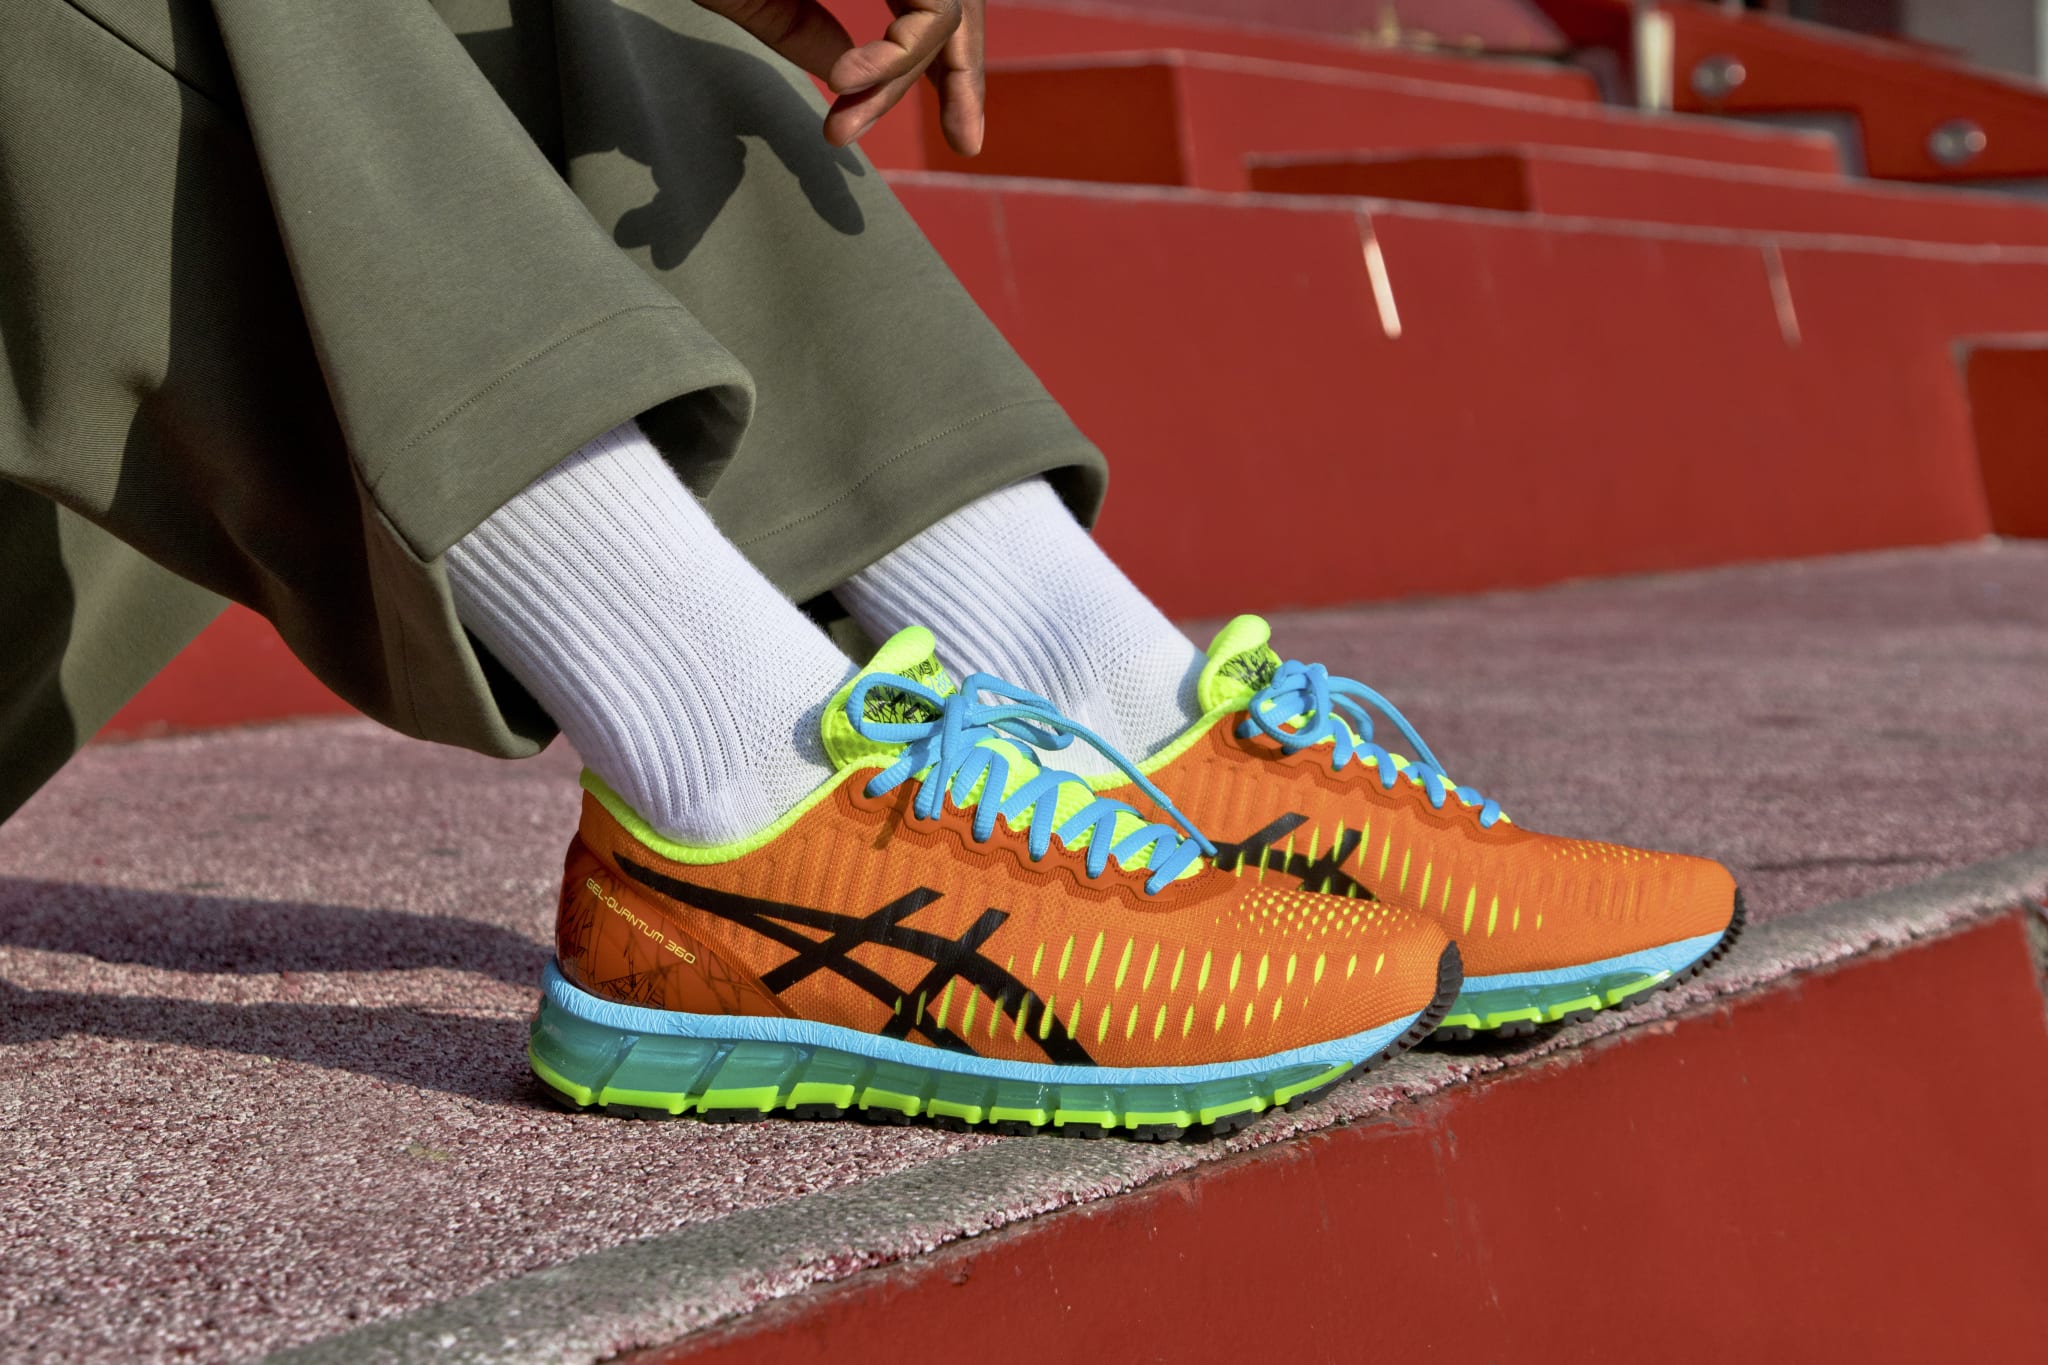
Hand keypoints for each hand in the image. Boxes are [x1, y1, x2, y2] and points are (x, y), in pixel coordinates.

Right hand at [693, 0, 985, 155]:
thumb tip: (849, 75)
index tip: (943, 127)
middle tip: (966, 144)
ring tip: (844, 126)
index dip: (940, 63)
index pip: (928, 7)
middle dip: (965, 77)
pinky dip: (897, 56)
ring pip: (946, 15)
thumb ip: (805, 31)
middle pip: (954, 6)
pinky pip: (932, 9)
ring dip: (907, 80)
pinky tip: (847, 83)